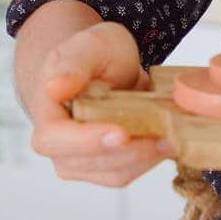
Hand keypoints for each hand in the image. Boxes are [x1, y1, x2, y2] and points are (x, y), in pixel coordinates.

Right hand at [29, 20, 174, 185]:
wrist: (98, 68)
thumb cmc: (90, 56)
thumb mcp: (88, 46)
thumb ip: (73, 65)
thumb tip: (53, 87)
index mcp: (47, 114)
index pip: (55, 139)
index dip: (87, 141)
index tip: (121, 133)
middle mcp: (58, 146)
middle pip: (89, 162)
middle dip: (129, 153)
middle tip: (166, 137)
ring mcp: (80, 161)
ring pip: (112, 173)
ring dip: (144, 160)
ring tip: (173, 139)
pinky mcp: (104, 167)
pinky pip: (127, 172)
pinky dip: (149, 161)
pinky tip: (168, 143)